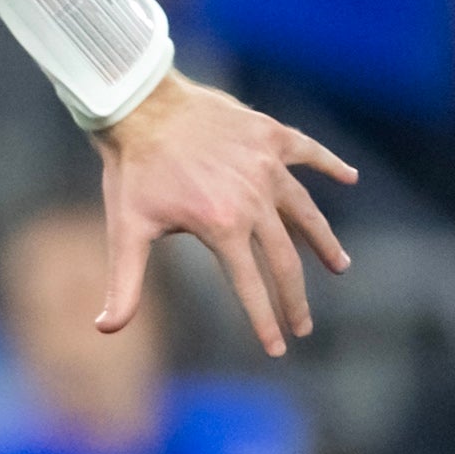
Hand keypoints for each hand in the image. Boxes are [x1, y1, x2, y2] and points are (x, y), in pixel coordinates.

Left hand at [88, 71, 353, 356]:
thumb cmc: (132, 170)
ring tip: (339, 266)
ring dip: (323, 241)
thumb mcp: (125, 230)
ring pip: (305, 211)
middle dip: (295, 298)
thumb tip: (104, 330)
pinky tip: (350, 178)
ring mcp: (267, 166)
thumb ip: (125, 284)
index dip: (264, 322)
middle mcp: (254, 199)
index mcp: (222, 227)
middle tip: (305, 325)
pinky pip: (308, 152)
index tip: (277, 349)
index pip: (249, 286)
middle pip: (285, 258)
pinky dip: (330, 165)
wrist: (139, 104)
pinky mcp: (270, 135)